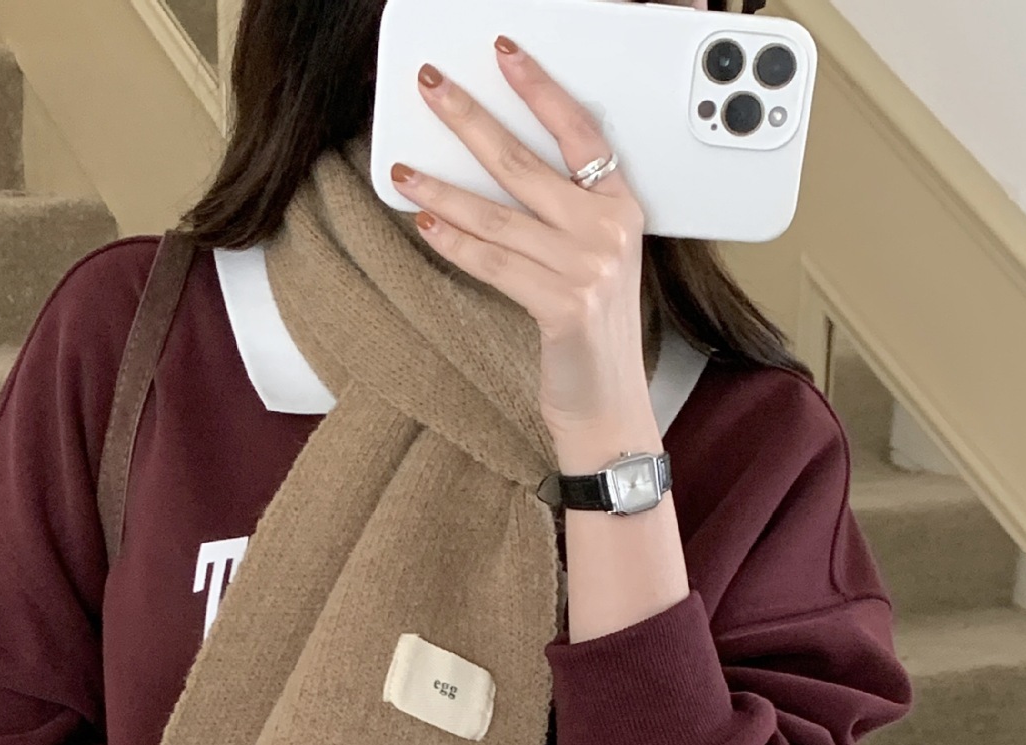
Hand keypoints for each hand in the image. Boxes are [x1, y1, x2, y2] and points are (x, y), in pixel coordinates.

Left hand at [390, 11, 704, 458]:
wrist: (608, 409)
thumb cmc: (591, 339)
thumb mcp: (591, 264)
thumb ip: (561, 218)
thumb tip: (491, 172)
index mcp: (622, 210)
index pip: (580, 131)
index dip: (540, 89)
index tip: (504, 54)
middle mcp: (609, 232)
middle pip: (524, 161)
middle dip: (469, 119)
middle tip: (431, 87)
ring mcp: (588, 269)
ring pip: (497, 215)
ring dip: (441, 189)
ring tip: (403, 173)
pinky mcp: (564, 306)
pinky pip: (493, 264)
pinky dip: (454, 243)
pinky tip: (425, 224)